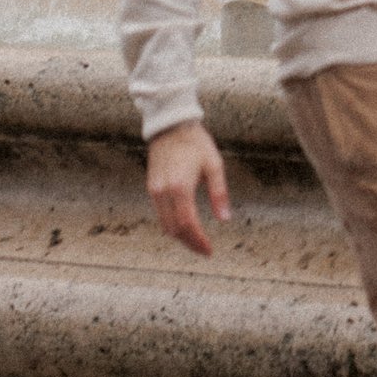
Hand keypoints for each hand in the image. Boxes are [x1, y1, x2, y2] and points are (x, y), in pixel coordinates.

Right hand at [147, 120, 229, 256]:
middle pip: (175, 229)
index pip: (188, 223)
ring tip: (196, 241)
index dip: (198, 241)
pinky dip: (172, 225)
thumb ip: (219, 193)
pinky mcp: (152, 188)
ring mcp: (155, 190)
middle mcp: (164, 192)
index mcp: (181, 186)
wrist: (171, 126)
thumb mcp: (214, 165)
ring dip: (180, 237)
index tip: (209, 250)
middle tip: (204, 250)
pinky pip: (160, 214)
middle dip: (190, 243)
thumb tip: (225, 219)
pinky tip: (185, 226)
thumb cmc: (196, 143)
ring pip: (165, 225)